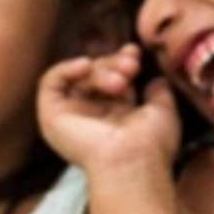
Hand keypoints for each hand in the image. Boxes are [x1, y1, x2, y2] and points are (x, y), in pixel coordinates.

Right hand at [39, 46, 180, 177]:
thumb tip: (158, 80)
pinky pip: (50, 82)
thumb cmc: (151, 143)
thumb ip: (160, 94)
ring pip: (79, 77)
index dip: (121, 61)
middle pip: (96, 74)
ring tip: (121, 80)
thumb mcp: (163, 113)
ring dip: (100, 69)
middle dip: (114, 64)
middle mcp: (92, 115)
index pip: (113, 79)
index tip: (134, 52)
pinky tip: (85, 65)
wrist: (131, 160)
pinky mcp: (51, 115)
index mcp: (117, 114)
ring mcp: (71, 115)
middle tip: (131, 66)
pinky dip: (66, 68)